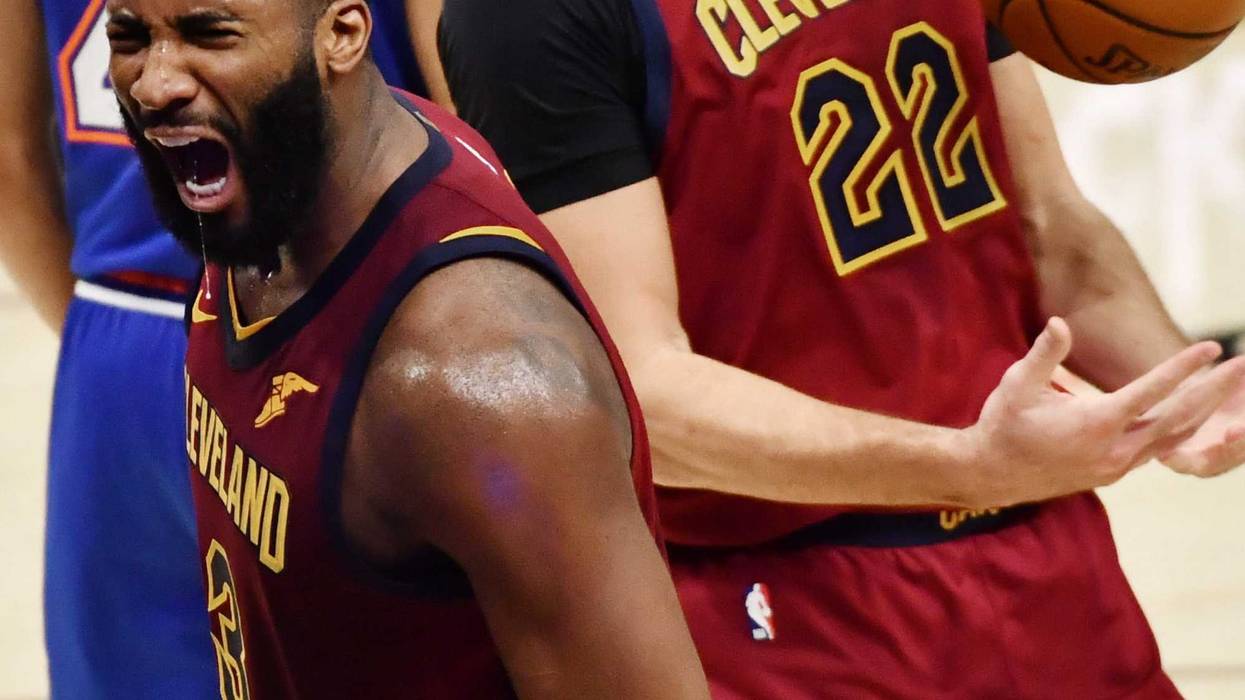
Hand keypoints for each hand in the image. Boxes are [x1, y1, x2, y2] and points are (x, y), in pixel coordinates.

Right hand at [959, 318, 1244, 507]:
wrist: (992, 474)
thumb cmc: (1002, 423)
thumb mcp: (1017, 384)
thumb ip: (1045, 354)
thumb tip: (1060, 322)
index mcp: (1095, 423)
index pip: (1152, 390)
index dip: (1184, 366)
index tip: (1212, 346)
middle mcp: (1114, 448)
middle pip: (1178, 416)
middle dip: (1214, 389)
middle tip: (1244, 366)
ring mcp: (1117, 465)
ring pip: (1173, 436)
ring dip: (1203, 411)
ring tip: (1226, 387)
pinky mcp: (1113, 474)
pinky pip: (1157, 449)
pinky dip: (1179, 430)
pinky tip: (1190, 415)